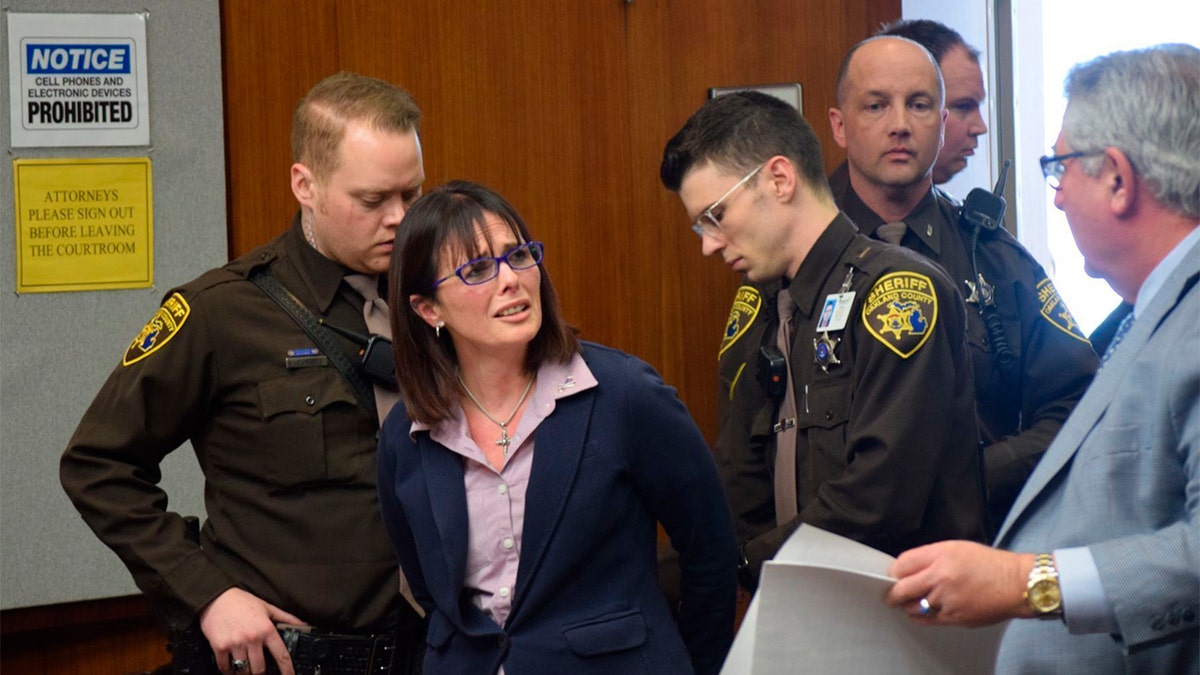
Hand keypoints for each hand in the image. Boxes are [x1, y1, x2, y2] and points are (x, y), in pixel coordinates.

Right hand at [199, 588, 304, 674]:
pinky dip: (229, 671)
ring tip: (246, 669)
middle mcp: (252, 638)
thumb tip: (304, 625)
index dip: (287, 670)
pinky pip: (225, 668)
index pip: (281, 655)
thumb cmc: (242, 601)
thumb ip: (286, 618)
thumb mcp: (267, 607)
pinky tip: (232, 669)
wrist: (216, 596)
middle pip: (260, 669)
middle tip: (260, 671)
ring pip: (243, 671)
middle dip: (261, 674)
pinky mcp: (219, 647)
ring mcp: (235, 644)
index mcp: (266, 629)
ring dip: (245, 673)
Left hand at [883, 540, 1035, 626]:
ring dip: (908, 605)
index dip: (894, 572)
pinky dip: (920, 616)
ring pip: (912, 607)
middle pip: (901, 589)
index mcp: (940, 555)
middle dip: (892, 594)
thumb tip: (908, 570)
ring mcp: (946, 599)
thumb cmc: (989, 564)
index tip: (893, 577)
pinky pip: (927, 620)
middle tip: (890, 596)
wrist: (1017, 584)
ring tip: (911, 602)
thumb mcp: (956, 548)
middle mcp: (940, 577)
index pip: (901, 564)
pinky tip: (923, 611)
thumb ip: (930, 558)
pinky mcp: (954, 617)